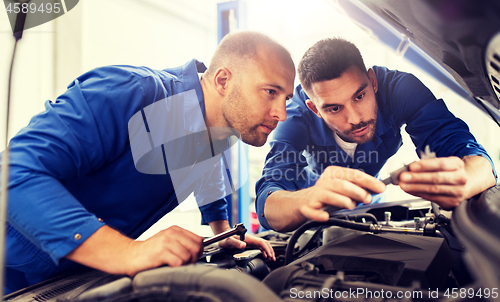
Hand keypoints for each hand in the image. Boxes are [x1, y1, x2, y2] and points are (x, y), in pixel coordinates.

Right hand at [66, 225, 203, 276]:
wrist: (130, 256)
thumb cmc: (150, 251)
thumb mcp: (168, 242)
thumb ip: (183, 242)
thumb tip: (199, 248)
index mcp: (175, 229)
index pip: (198, 239)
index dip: (198, 251)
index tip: (192, 257)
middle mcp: (172, 233)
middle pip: (196, 247)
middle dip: (194, 258)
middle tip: (185, 263)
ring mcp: (166, 242)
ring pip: (188, 256)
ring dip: (184, 264)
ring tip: (175, 265)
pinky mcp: (161, 252)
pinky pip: (179, 262)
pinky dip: (177, 267)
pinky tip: (169, 266)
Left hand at [218, 234, 275, 260]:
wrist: (222, 234)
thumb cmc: (225, 238)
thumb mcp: (229, 241)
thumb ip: (236, 243)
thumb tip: (243, 245)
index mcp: (249, 238)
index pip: (261, 243)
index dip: (267, 249)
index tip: (270, 255)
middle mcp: (251, 239)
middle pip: (264, 243)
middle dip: (270, 250)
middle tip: (273, 258)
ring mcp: (250, 241)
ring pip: (263, 245)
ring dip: (268, 251)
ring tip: (271, 258)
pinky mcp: (249, 243)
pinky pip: (259, 246)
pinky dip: (264, 251)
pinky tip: (264, 255)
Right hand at [299, 166, 384, 221]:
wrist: (304, 201)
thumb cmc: (328, 193)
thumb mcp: (343, 186)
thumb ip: (358, 186)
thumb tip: (376, 188)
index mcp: (334, 173)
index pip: (353, 175)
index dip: (368, 181)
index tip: (380, 187)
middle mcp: (325, 182)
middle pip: (342, 185)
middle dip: (358, 192)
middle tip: (367, 199)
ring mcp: (316, 195)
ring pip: (330, 196)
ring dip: (343, 202)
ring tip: (351, 206)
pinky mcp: (309, 208)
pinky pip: (313, 211)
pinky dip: (319, 214)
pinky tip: (325, 216)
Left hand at [398, 156, 467, 208]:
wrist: (465, 184)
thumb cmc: (448, 172)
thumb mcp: (441, 164)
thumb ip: (427, 165)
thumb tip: (408, 169)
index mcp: (457, 165)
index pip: (440, 164)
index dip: (425, 166)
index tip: (411, 166)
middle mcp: (460, 178)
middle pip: (436, 178)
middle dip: (417, 178)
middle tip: (403, 177)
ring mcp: (457, 192)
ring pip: (433, 190)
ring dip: (415, 187)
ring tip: (403, 185)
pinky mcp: (452, 202)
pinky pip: (431, 198)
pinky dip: (418, 193)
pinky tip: (410, 190)